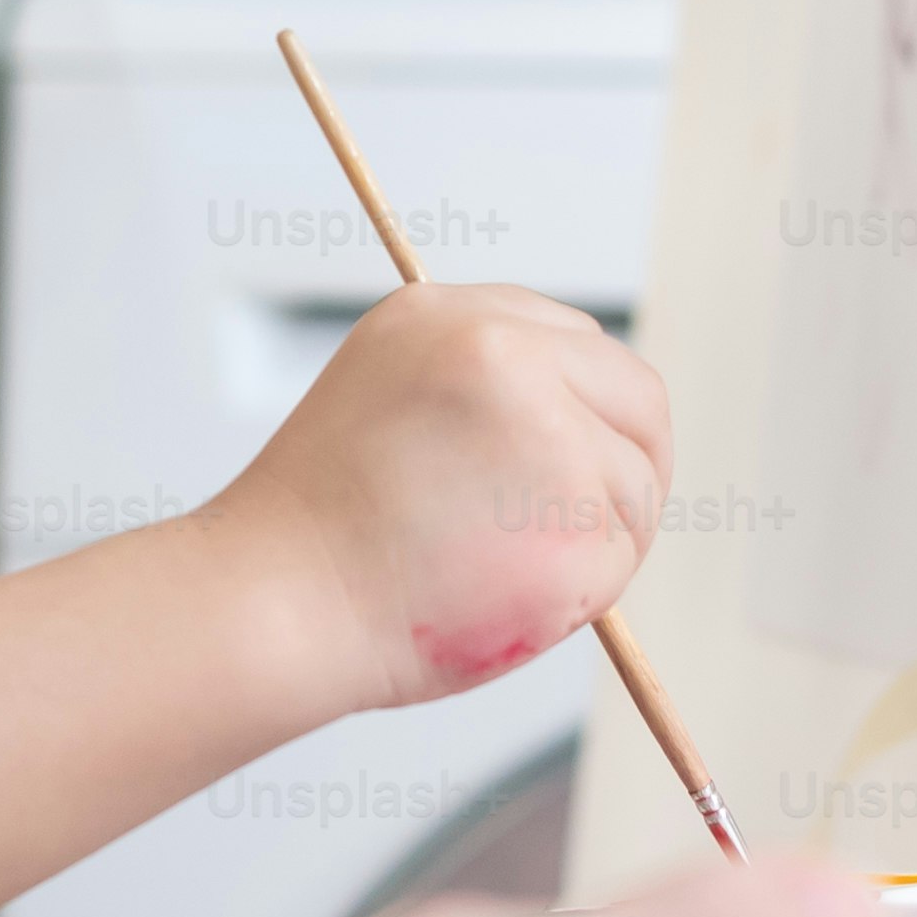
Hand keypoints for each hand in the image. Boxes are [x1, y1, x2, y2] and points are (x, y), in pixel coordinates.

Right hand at [213, 281, 670, 713]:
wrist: (277, 599)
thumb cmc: (322, 522)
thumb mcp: (388, 391)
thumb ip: (481, 376)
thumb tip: (581, 405)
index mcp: (457, 317)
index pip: (584, 344)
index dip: (594, 409)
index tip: (582, 455)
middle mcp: (508, 356)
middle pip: (640, 401)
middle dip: (633, 466)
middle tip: (593, 523)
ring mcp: (549, 436)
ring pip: (633, 489)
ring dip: (595, 539)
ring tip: (502, 570)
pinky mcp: (572, 523)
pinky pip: (616, 558)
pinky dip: (580, 592)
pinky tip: (501, 596)